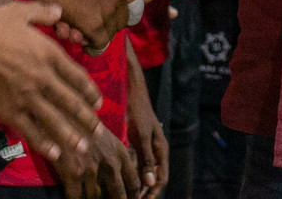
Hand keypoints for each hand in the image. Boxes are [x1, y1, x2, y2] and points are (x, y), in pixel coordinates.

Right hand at [0, 1, 103, 165]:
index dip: (90, 92)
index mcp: (50, 54)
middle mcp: (43, 77)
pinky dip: (44, 143)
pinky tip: (54, 152)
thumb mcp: (22, 11)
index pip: (77, 77)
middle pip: (71, 102)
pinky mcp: (10, 110)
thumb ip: (43, 12)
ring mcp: (28, 96)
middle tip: (98, 130)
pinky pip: (30, 130)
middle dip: (87, 118)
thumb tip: (59, 10)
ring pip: (55, 120)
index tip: (98, 102)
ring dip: (71, 136)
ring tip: (82, 147)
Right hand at [53, 124, 140, 198]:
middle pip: (119, 195)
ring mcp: (92, 170)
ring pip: (97, 198)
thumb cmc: (82, 120)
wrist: (60, 109)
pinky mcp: (73, 174)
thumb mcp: (105, 135)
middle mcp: (110, 164)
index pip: (134, 183)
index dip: (133, 197)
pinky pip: (75, 198)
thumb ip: (115, 154)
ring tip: (90, 198)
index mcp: (121, 153)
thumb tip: (119, 174)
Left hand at [127, 56, 167, 197]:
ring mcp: (147, 147)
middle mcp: (156, 151)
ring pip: (144, 172)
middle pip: (153, 178)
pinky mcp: (137, 144)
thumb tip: (150, 182)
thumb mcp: (142, 136)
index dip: (152, 193)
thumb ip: (147, 159)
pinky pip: (136, 163)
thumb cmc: (138, 112)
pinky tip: (119, 178)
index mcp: (161, 150)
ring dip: (136, 184)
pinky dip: (131, 173)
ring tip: (124, 194)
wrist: (132, 93)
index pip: (161, 179)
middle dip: (144, 192)